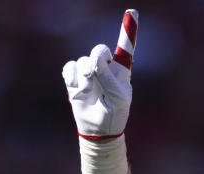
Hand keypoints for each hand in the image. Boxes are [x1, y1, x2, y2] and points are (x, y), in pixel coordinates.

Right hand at [62, 9, 137, 139]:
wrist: (99, 130)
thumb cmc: (114, 114)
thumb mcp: (118, 98)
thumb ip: (108, 78)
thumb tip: (94, 62)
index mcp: (120, 70)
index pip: (125, 48)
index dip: (129, 31)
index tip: (133, 13)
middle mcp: (105, 67)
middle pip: (99, 49)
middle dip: (97, 58)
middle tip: (95, 73)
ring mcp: (89, 72)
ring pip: (83, 61)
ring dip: (85, 77)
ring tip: (90, 92)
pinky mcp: (75, 79)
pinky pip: (70, 68)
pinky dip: (73, 78)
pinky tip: (78, 89)